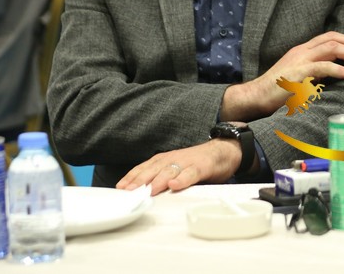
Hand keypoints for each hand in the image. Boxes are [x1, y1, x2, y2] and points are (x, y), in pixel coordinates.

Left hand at [116, 137, 242, 195]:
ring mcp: (187, 162)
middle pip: (153, 169)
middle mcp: (173, 159)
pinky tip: (175, 185)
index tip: (119, 189)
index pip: (144, 168)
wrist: (223, 150)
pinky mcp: (203, 166)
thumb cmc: (196, 163)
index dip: (131, 177)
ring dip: (158, 180)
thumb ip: (160, 177)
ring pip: (170, 170)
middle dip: (139, 180)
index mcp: (164, 160)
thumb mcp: (175, 168)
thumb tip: (140, 193)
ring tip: (149, 190)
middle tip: (128, 191)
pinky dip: (183, 179)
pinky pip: (191, 173)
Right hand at [220, 31, 343, 119]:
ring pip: (333, 48)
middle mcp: (302, 50)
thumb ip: (313, 72)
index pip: (329, 37)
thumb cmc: (276, 91)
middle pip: (334, 38)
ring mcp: (301, 60)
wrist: (255, 97)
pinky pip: (327, 67)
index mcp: (302, 50)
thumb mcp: (298, 76)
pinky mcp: (300, 72)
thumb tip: (334, 74)